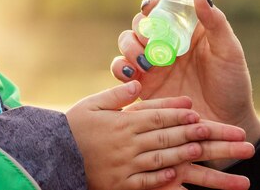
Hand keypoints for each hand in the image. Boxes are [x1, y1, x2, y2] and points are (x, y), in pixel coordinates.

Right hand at [66, 81, 253, 188]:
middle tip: (210, 127)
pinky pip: (146, 182)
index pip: (155, 116)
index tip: (193, 108)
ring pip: (160, 158)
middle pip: (164, 136)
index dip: (176, 111)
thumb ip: (116, 95)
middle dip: (189, 130)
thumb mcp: (91, 104)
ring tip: (200, 148)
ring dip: (182, 153)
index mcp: (120, 123)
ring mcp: (125, 165)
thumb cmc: (72, 126)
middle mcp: (126, 144)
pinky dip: (162, 179)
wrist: (53, 153)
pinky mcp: (120, 183)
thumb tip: (138, 83)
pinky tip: (176, 175)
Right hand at [111, 0, 259, 165]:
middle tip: (150, 42)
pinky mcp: (140, 82)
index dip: (151, 3)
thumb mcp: (228, 52)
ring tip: (145, 63)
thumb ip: (215, 23)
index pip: (161, 8)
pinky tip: (133, 75)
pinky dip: (120, 69)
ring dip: (129, 48)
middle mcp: (164, 43)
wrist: (224, 121)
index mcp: (184, 30)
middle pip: (139, 24)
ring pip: (126, 43)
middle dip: (139, 29)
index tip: (150, 7)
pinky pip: (120, 69)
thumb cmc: (232, 85)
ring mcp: (150, 62)